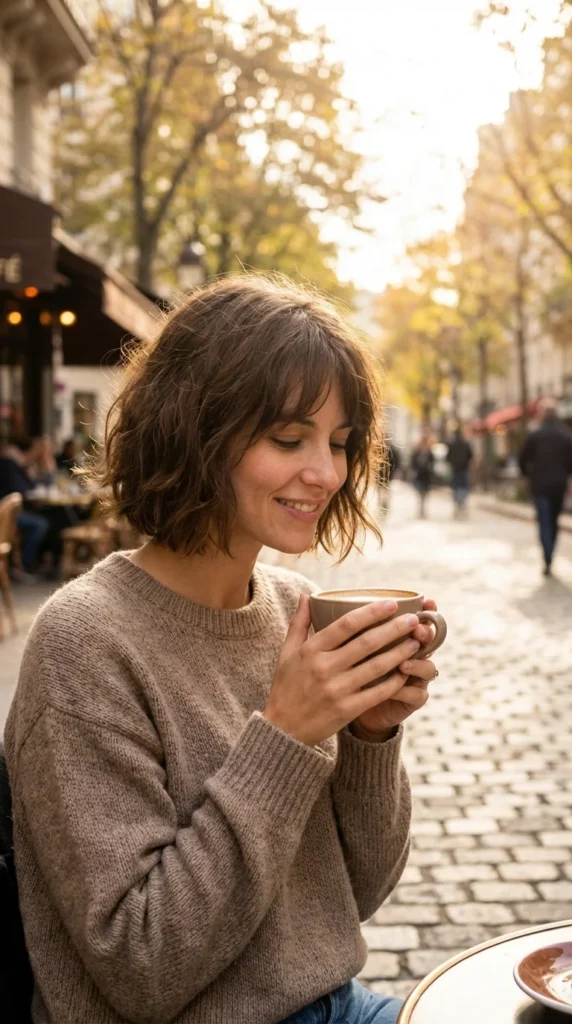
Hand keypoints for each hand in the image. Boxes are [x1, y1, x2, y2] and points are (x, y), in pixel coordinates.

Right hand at [263, 595, 425, 746]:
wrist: (283, 728)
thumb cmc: (287, 686)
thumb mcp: (287, 652)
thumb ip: (299, 622)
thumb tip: (307, 595)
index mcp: (311, 650)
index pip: (346, 624)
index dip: (371, 612)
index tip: (391, 603)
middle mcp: (324, 668)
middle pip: (367, 643)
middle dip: (394, 629)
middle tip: (414, 619)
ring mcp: (337, 690)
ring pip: (377, 666)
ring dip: (400, 653)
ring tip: (416, 642)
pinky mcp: (347, 709)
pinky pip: (377, 692)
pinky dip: (394, 681)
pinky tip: (406, 672)